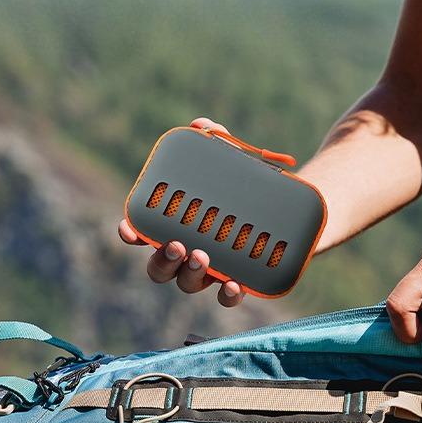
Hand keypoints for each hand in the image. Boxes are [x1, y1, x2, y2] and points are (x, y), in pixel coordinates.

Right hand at [117, 117, 244, 307]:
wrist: (293, 210)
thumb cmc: (249, 184)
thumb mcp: (235, 160)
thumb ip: (217, 140)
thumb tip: (202, 125)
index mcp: (177, 224)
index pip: (144, 232)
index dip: (130, 233)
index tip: (128, 228)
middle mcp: (189, 251)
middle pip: (160, 267)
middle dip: (162, 259)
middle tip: (177, 244)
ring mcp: (213, 269)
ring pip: (188, 283)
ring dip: (189, 273)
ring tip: (202, 256)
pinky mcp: (241, 280)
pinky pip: (226, 297)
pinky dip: (226, 295)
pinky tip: (233, 284)